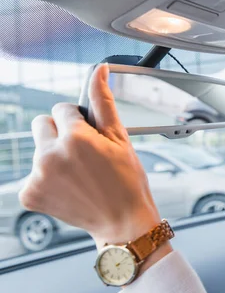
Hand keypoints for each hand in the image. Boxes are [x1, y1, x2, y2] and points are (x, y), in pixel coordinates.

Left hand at [19, 64, 162, 248]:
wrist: (122, 222)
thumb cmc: (127, 180)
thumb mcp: (120, 138)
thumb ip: (103, 101)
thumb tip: (98, 70)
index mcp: (75, 137)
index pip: (61, 109)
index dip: (79, 122)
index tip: (92, 139)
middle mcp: (50, 155)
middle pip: (41, 125)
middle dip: (60, 133)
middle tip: (83, 155)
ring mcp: (36, 176)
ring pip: (38, 149)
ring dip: (53, 156)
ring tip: (78, 175)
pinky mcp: (28, 194)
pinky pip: (31, 174)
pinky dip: (46, 180)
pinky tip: (68, 188)